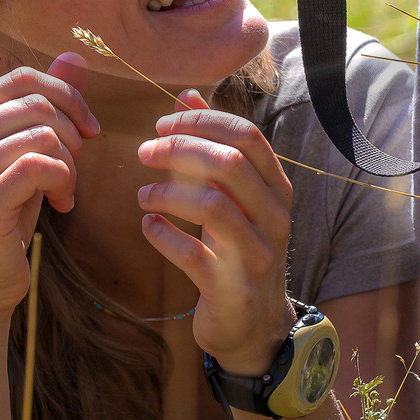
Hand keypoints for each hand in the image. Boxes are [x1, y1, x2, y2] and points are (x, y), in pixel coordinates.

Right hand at [0, 54, 98, 323]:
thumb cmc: (3, 214)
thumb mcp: (24, 152)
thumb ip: (46, 104)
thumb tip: (76, 56)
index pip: (24, 78)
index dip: (68, 96)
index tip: (89, 131)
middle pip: (39, 104)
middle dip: (74, 135)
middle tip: (76, 169)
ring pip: (45, 134)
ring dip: (71, 164)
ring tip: (66, 191)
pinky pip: (41, 166)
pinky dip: (64, 182)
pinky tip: (61, 205)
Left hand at [137, 94, 294, 372]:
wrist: (255, 326)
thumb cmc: (238, 247)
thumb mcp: (233, 195)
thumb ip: (211, 144)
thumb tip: (185, 94)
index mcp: (276, 188)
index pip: (247, 136)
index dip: (202, 122)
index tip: (163, 124)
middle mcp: (274, 218)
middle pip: (229, 165)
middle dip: (181, 150)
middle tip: (144, 152)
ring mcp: (256, 255)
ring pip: (213, 207)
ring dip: (169, 194)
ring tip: (143, 195)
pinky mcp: (231, 290)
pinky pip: (194, 257)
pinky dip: (164, 237)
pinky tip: (148, 226)